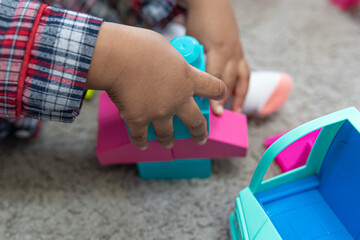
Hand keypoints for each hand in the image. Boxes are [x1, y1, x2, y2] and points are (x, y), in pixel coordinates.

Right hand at [86, 22, 225, 149]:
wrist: (116, 58)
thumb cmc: (139, 46)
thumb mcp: (167, 48)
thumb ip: (173, 63)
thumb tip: (169, 66)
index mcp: (188, 79)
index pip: (214, 88)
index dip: (219, 91)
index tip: (219, 95)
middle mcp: (178, 100)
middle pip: (196, 121)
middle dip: (199, 132)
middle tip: (201, 139)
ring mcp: (159, 113)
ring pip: (168, 134)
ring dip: (168, 140)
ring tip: (168, 143)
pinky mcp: (139, 120)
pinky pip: (141, 136)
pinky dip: (141, 141)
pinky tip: (143, 145)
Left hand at [186, 0, 249, 114]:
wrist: (212, 3)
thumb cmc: (198, 21)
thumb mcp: (192, 40)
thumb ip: (192, 59)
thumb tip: (186, 82)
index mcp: (219, 49)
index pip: (217, 78)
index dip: (215, 96)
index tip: (212, 111)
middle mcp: (232, 52)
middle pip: (229, 81)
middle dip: (225, 100)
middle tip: (218, 116)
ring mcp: (238, 52)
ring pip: (242, 78)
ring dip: (240, 96)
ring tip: (236, 112)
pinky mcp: (239, 52)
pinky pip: (244, 72)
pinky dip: (242, 87)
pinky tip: (239, 98)